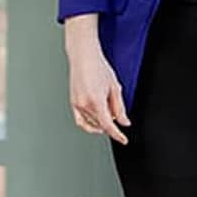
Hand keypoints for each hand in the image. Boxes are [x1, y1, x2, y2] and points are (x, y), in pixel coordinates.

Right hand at [65, 14, 129, 143]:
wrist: (84, 56)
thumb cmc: (98, 67)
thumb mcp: (114, 87)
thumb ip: (120, 108)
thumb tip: (124, 122)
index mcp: (96, 101)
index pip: (108, 126)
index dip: (117, 135)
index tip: (123, 139)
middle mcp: (84, 104)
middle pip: (100, 125)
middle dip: (110, 125)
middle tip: (117, 117)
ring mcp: (77, 104)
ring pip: (91, 124)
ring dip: (100, 124)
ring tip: (108, 113)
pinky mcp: (73, 103)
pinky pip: (80, 120)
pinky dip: (89, 124)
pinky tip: (96, 122)